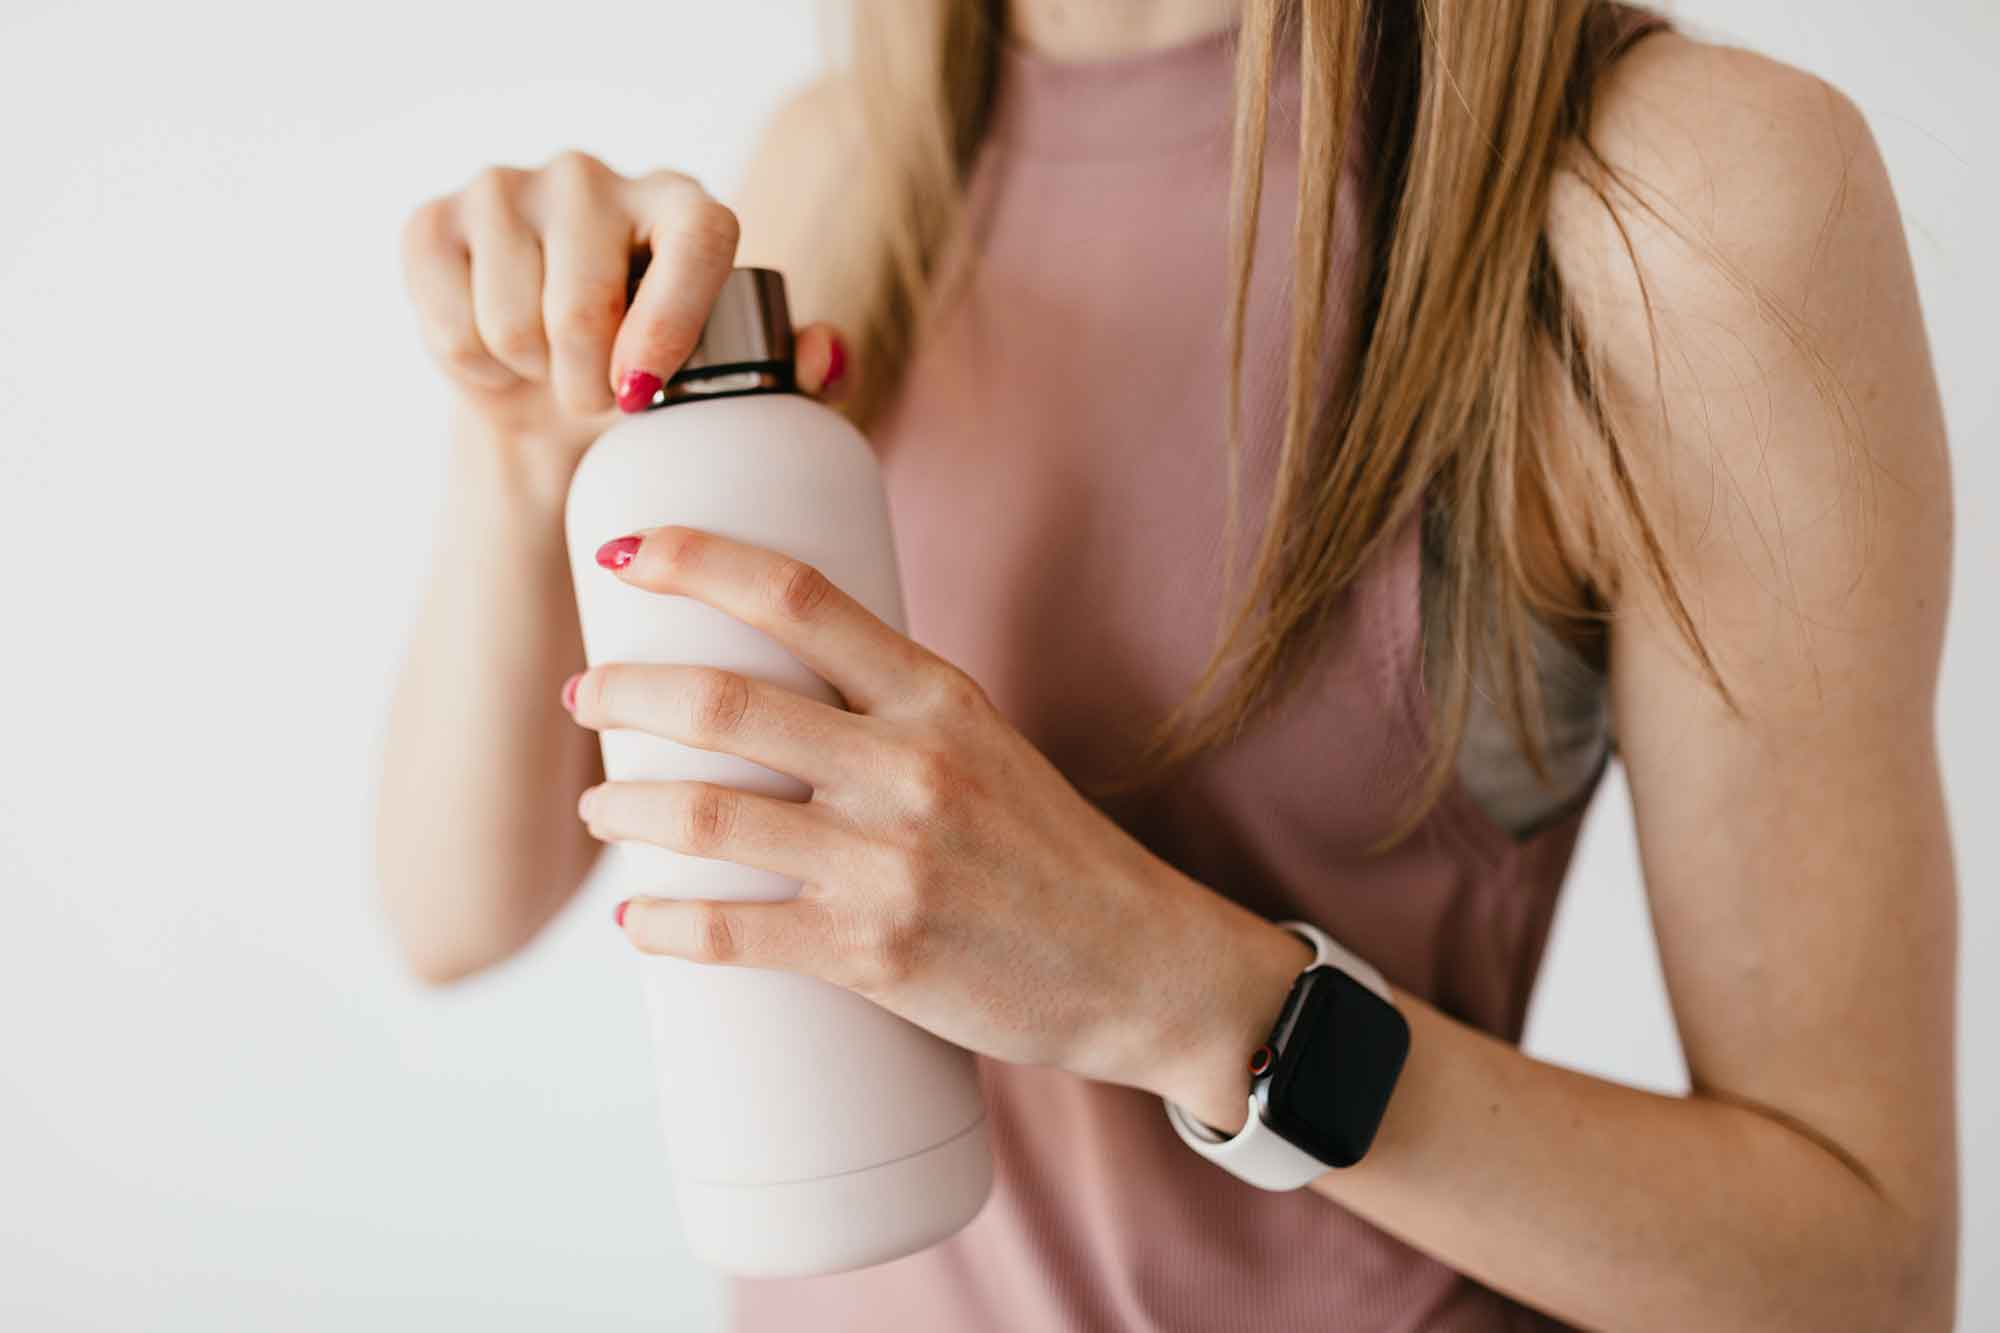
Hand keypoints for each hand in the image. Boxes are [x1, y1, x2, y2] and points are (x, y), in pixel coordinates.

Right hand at [398, 151, 844, 485]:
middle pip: (584, 306)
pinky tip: (495, 351)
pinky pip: (452, 327)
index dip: (672, 323)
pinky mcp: (433, 222)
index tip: (642, 392)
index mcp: (683, 204)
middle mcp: (593, 176)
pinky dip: (475, 368)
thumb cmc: (653, 383)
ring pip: (512, 323)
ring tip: (550, 368)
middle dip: (589, 385)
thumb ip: (792, 371)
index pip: (697, 241)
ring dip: (534, 377)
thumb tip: (823, 356)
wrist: (545, 396)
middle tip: (600, 397)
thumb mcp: (730, 384)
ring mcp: (506, 188)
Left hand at [565, 526, 1309, 1116]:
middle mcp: (910, 765)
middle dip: (625, 692)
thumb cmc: (1048, 852)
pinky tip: (636, 921)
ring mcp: (890, 862)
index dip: (697, 559)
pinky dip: (663, 925)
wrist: (1140, 965)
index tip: (628, 551)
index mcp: (936, 695)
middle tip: (586, 696)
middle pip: (724, 702)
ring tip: (599, 809)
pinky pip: (733, 932)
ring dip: (623, 808)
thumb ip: (886, 708)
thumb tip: (767, 686)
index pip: (797, 594)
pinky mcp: (875, 954)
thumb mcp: (983, 743)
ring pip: (708, 817)